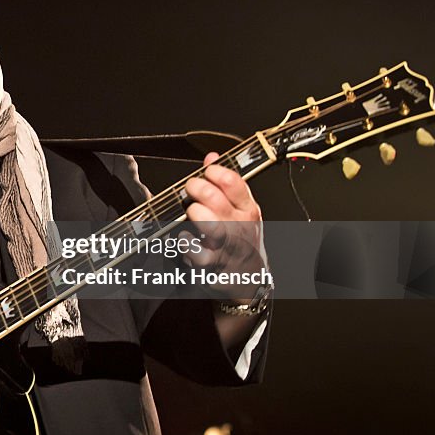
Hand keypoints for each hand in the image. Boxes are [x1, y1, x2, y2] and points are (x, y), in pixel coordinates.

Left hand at [181, 152, 265, 298]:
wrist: (248, 277)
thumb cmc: (241, 239)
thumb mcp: (241, 209)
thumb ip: (226, 183)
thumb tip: (212, 157)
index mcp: (247, 208)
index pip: (233, 181)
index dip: (214, 171)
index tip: (205, 172)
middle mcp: (238, 225)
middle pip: (214, 199)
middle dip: (196, 188)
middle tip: (190, 190)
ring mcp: (225, 245)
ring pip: (207, 223)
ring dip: (194, 214)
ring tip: (192, 213)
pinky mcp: (211, 264)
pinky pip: (193, 249)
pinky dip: (186, 241)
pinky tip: (186, 237)